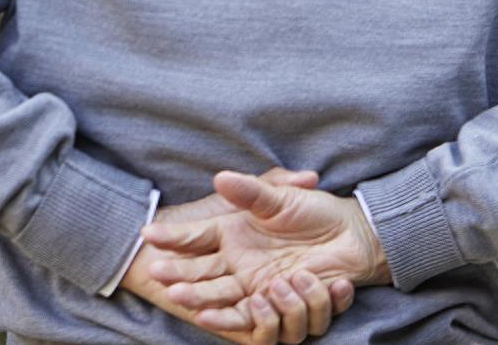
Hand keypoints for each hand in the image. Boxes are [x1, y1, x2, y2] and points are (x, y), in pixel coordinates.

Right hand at [143, 170, 388, 339]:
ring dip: (207, 303)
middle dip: (177, 278)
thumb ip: (253, 188)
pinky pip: (256, 321)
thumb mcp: (278, 198)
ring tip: (192, 304)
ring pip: (223, 302)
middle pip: (199, 277)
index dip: (171, 237)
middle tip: (156, 278)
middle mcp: (237, 265)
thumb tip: (221, 176)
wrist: (350, 236)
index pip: (193, 238)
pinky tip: (237, 311)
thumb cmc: (312, 213)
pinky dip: (245, 320)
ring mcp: (255, 287)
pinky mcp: (277, 305)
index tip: (147, 233)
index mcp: (231, 236)